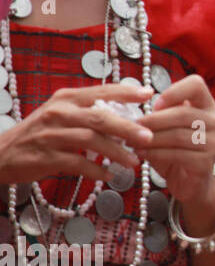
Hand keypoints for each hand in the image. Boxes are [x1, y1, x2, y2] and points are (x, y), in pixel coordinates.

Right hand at [0, 83, 152, 183]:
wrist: (2, 153)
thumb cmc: (41, 132)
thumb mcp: (63, 113)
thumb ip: (90, 110)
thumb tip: (128, 112)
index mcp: (67, 98)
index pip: (100, 91)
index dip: (126, 92)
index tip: (148, 94)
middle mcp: (59, 113)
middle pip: (99, 117)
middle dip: (127, 128)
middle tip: (148, 137)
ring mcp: (50, 134)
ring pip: (90, 140)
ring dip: (116, 151)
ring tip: (134, 160)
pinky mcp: (45, 157)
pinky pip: (77, 163)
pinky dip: (96, 170)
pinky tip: (109, 174)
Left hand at [136, 74, 214, 207]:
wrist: (191, 182)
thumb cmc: (177, 150)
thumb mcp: (169, 128)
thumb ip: (161, 115)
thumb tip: (134, 110)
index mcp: (207, 106)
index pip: (196, 85)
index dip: (174, 91)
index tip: (154, 104)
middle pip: (183, 113)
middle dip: (153, 120)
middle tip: (132, 127)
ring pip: (178, 135)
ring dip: (150, 139)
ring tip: (132, 142)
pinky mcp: (207, 162)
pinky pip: (177, 154)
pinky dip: (155, 154)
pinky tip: (142, 154)